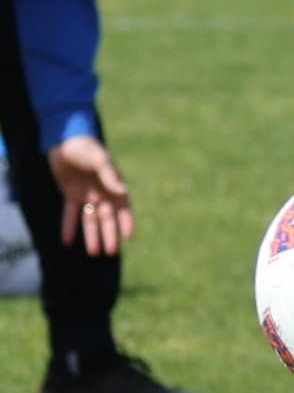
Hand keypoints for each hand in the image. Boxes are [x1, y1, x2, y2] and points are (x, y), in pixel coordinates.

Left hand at [48, 136, 134, 254]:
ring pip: (90, 219)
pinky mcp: (71, 194)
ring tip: (94, 252)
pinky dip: (68, 226)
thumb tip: (124, 192)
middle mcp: (102, 193)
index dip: (127, 222)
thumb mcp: (100, 160)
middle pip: (107, 218)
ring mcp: (87, 195)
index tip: (129, 237)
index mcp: (113, 185)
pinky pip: (70, 214)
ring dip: (91, 235)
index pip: (123, 208)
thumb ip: (110, 176)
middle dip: (109, 235)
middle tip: (111, 252)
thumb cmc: (86, 147)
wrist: (64, 140)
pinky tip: (67, 241)